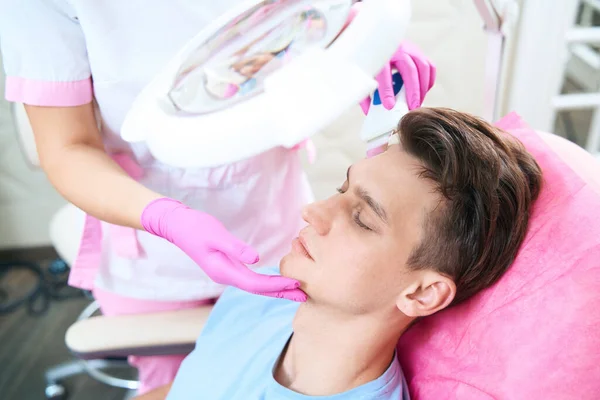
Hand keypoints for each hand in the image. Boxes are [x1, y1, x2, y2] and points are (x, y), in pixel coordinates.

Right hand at [141, 198, 306, 301]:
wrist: (177, 226)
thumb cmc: (195, 227)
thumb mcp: (216, 235)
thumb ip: (235, 247)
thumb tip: (256, 259)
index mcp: (224, 271)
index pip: (255, 284)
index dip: (276, 285)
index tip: (296, 284)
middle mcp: (225, 276)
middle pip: (258, 290)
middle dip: (281, 293)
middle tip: (304, 296)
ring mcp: (225, 273)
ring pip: (255, 286)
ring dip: (275, 289)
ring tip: (296, 291)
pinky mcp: (226, 266)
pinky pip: (250, 279)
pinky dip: (266, 282)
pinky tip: (276, 281)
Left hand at [360, 41, 435, 113]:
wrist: (375, 41)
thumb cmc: (369, 63)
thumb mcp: (364, 76)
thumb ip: (366, 93)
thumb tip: (370, 113)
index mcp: (379, 55)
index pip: (384, 73)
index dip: (387, 91)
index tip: (389, 106)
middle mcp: (396, 50)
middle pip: (409, 69)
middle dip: (412, 90)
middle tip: (412, 108)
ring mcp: (409, 49)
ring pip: (423, 67)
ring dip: (423, 87)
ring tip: (418, 104)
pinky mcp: (418, 52)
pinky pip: (429, 66)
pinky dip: (429, 81)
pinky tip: (423, 93)